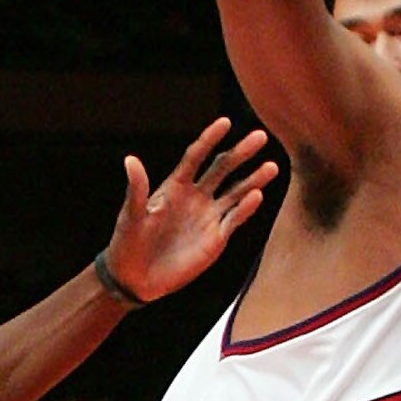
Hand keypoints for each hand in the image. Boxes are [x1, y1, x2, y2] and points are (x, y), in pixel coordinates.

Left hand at [101, 118, 276, 302]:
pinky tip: (257, 196)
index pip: (197, 156)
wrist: (135, 277)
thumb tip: (131, 160)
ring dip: (253, 180)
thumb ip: (136, 189)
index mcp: (175, 186)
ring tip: (272, 166)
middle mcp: (196, 197)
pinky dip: (246, 209)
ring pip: (236, 193)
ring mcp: (208, 217)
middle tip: (260, 137)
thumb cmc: (128, 242)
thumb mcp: (131, 215)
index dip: (210, 139)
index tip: (225, 122)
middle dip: (241, 153)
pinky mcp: (216, 239)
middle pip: (222, 169)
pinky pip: (234, 220)